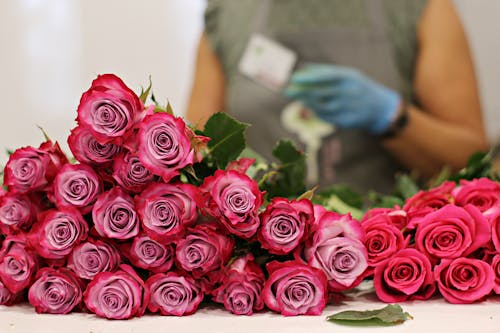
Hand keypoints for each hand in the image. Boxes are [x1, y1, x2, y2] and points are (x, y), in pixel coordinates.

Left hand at [284, 64, 400, 133]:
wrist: (380, 108)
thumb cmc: (358, 87)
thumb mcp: (347, 75)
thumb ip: (325, 72)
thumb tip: (303, 69)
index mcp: (350, 78)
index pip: (327, 76)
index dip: (309, 78)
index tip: (294, 78)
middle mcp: (349, 93)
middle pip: (321, 92)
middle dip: (302, 92)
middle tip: (286, 90)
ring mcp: (348, 108)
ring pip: (322, 107)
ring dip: (307, 102)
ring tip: (297, 97)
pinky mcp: (346, 121)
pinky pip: (326, 117)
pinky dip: (316, 111)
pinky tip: (311, 107)